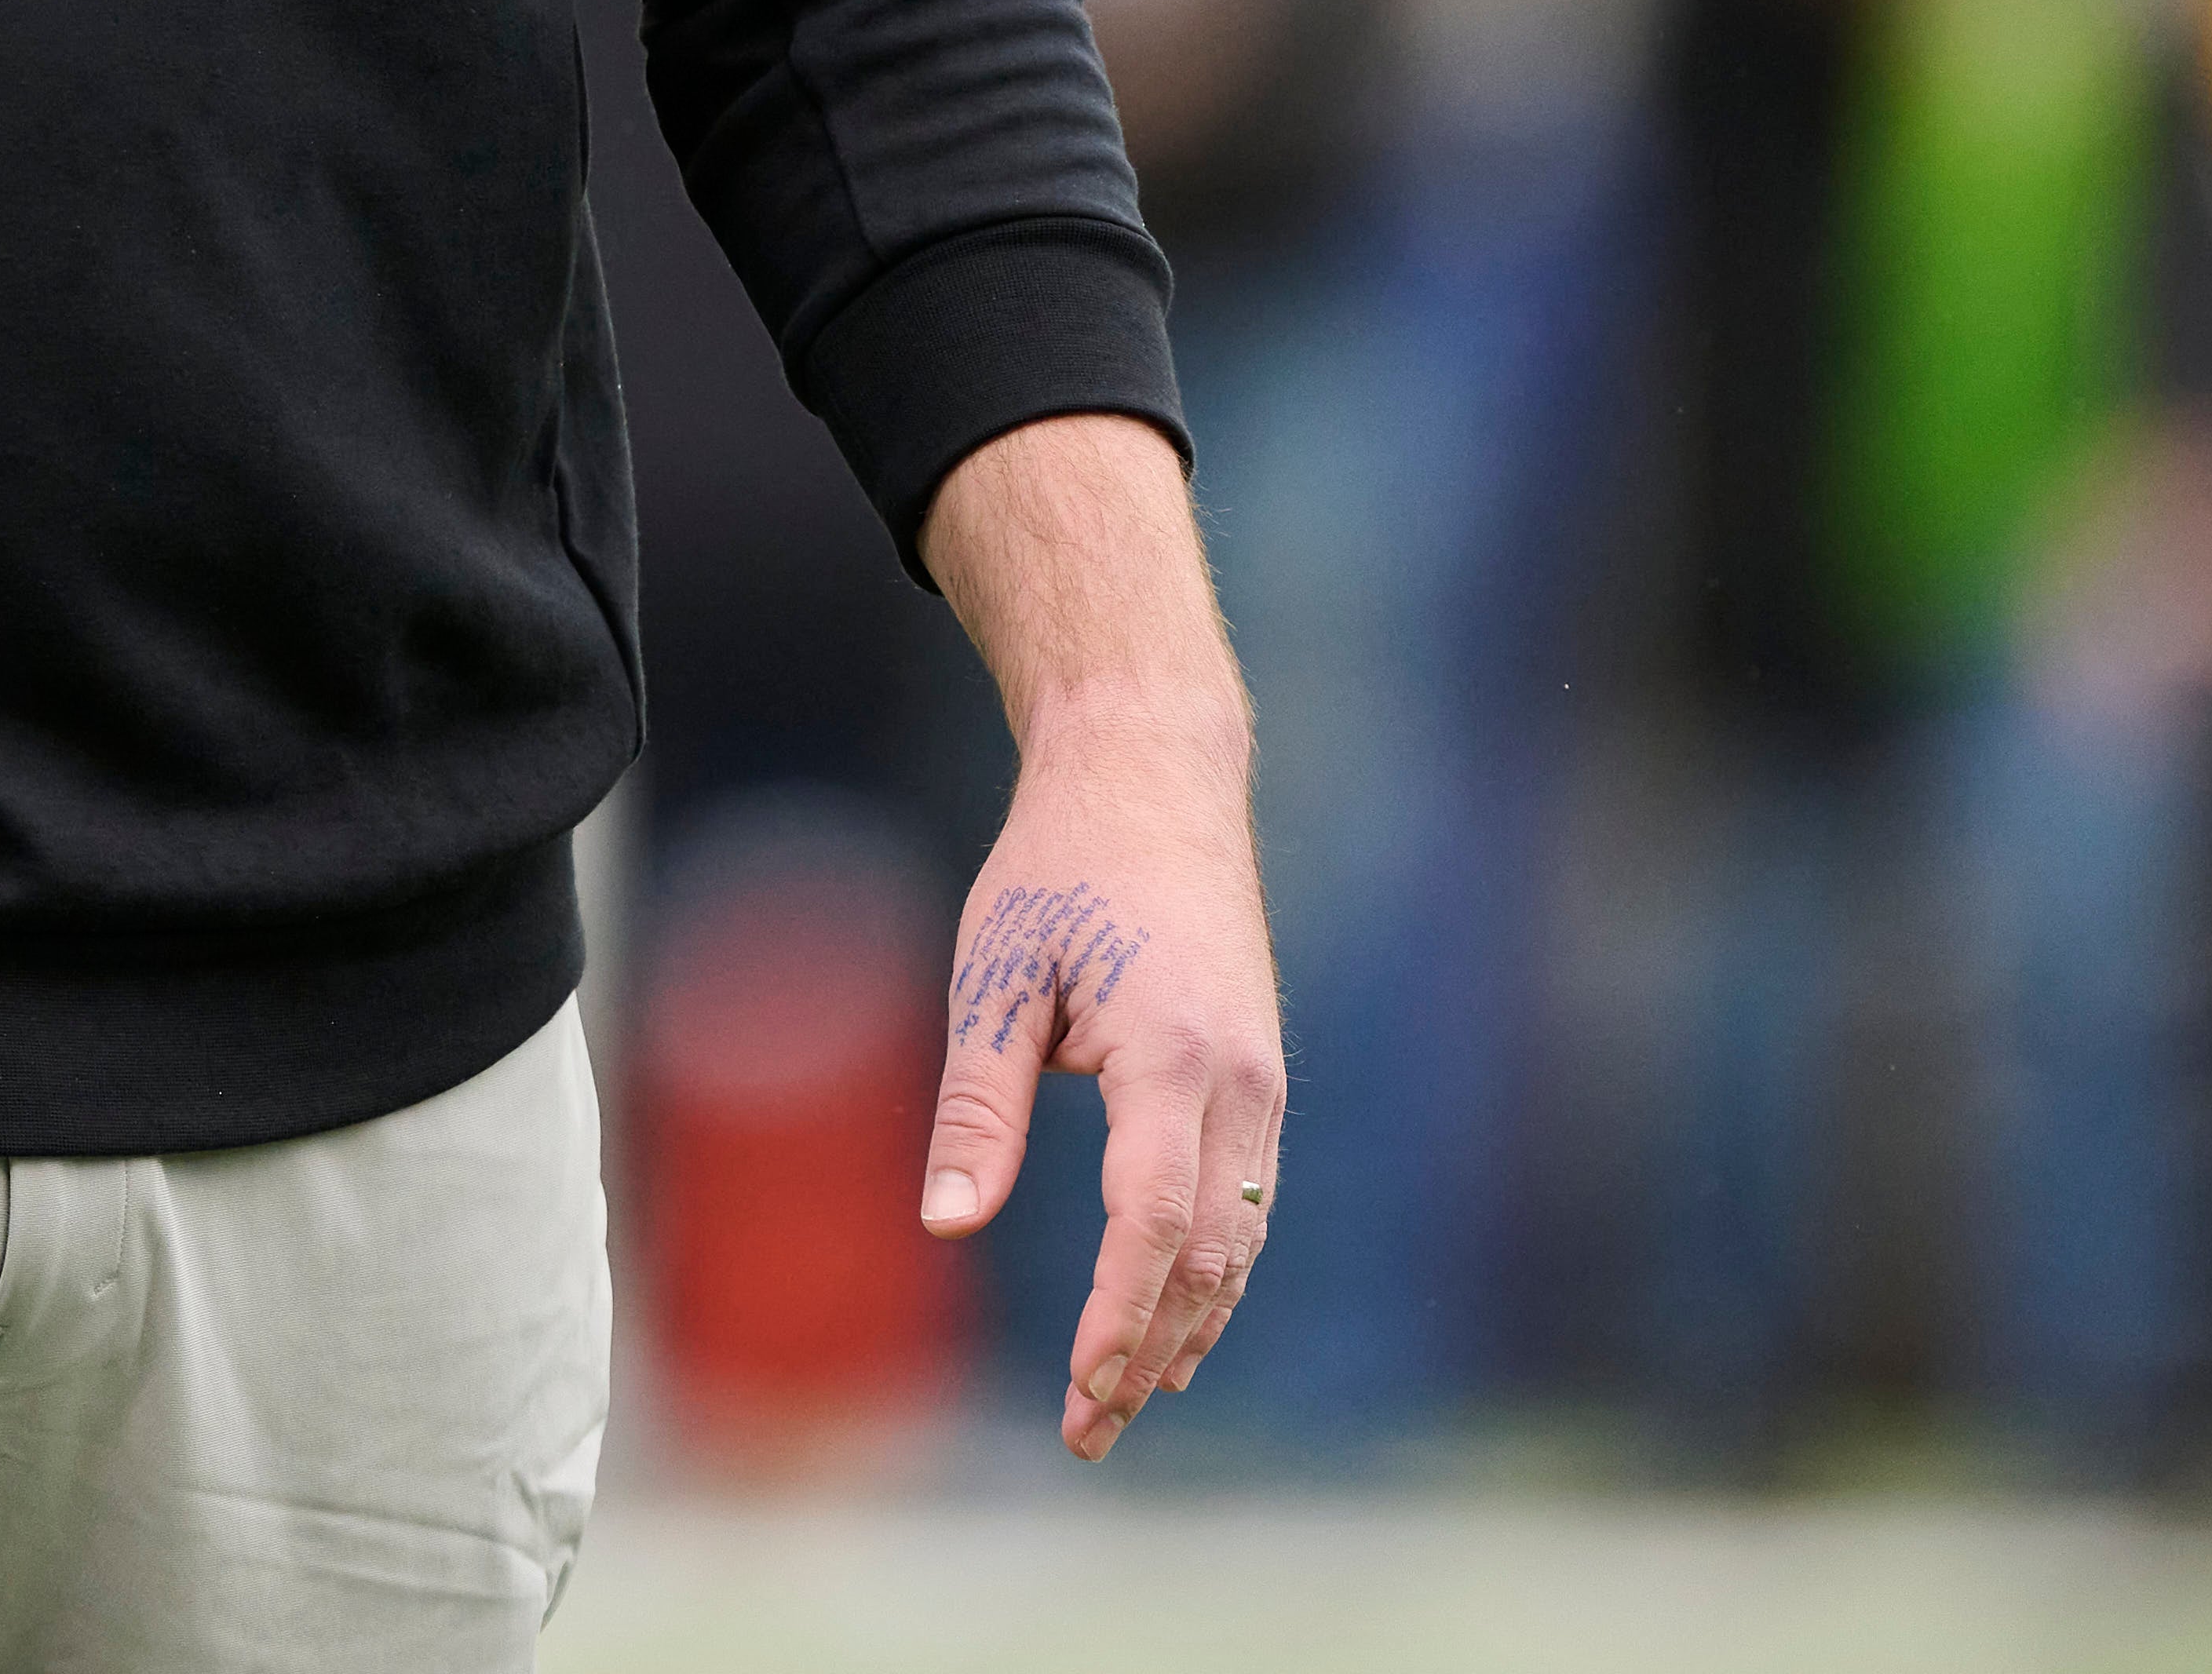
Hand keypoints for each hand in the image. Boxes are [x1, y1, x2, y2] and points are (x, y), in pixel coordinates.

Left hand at [918, 719, 1280, 1458]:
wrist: (1152, 777)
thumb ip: (978, 1108)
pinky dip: (1208, 1273)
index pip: (1154, 1227)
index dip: (1118, 1322)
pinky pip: (1243, 1202)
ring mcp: (1263, 1083)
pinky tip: (1171, 1323)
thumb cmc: (1060, 868)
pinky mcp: (1258, 1077)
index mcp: (1177, 1060)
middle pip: (1206, 1258)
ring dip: (1184, 1328)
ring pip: (1236, 1241)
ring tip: (1122, 1404)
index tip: (1078, 1394)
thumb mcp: (995, 976)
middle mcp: (1242, 1084)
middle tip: (1083, 1434)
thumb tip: (947, 1225)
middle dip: (1148, 1354)